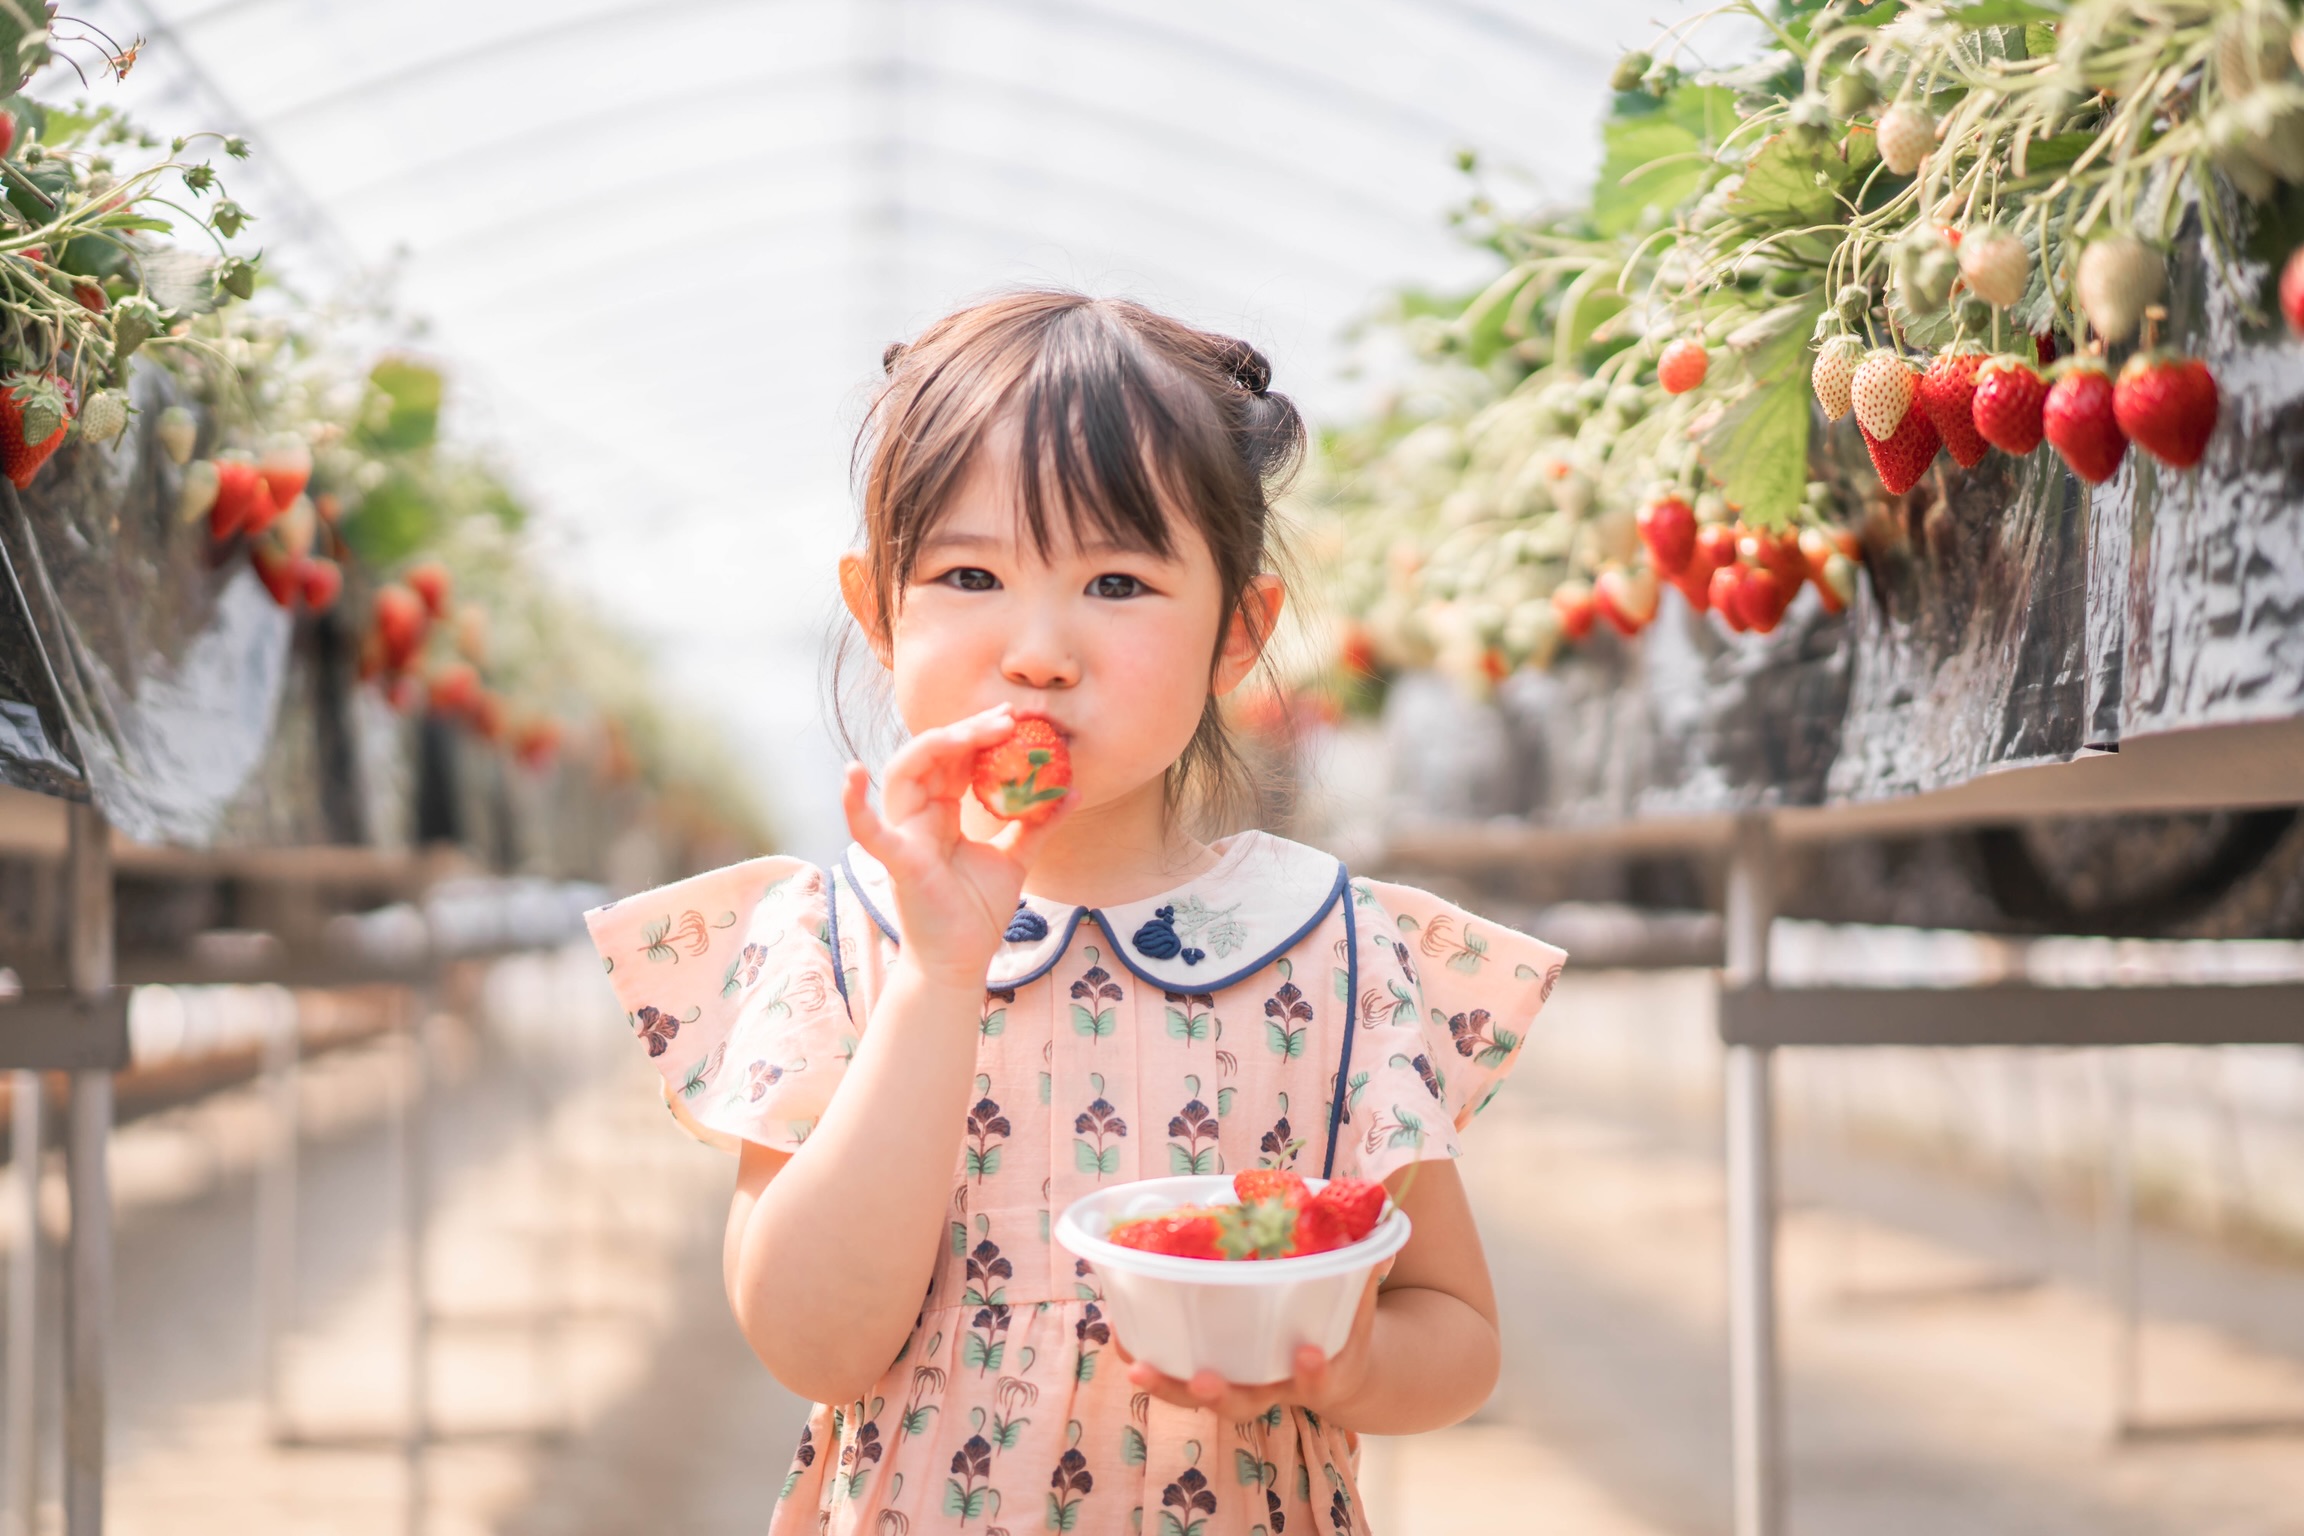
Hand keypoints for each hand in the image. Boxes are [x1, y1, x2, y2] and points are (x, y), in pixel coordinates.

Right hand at [842, 705, 1072, 988]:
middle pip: (933, 756)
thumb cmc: (977, 911)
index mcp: (941, 812)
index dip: (982, 733)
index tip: (1017, 718)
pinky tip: (851, 774)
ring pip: (904, 774)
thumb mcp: (1015, 858)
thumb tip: (1074, 790)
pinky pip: (869, 831)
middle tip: (1008, 717)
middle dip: (968, 730)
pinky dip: (854, 804)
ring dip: (937, 745)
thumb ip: (1038, 824)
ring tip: (975, 731)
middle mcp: (917, 817)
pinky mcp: (899, 863)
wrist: (962, 962)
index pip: (956, 758)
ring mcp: (904, 836)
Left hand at [1117, 1261, 1390, 1421]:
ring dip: (1168, 1385)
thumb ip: (1367, 1272)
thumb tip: (1380, 1235)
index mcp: (1318, 1374)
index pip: (1319, 1381)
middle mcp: (1272, 1388)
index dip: (1313, 1373)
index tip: (1308, 1353)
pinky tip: (1122, 1334)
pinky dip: (1146, 1355)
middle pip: (1245, 1403)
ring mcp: (1237, 1385)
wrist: (1333, 1372)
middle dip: (1222, 1394)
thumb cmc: (1342, 1329)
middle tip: (1205, 1379)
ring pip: (1199, 1399)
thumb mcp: (1360, 1305)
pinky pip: (1173, 1374)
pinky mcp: (1207, 1372)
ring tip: (1137, 1365)